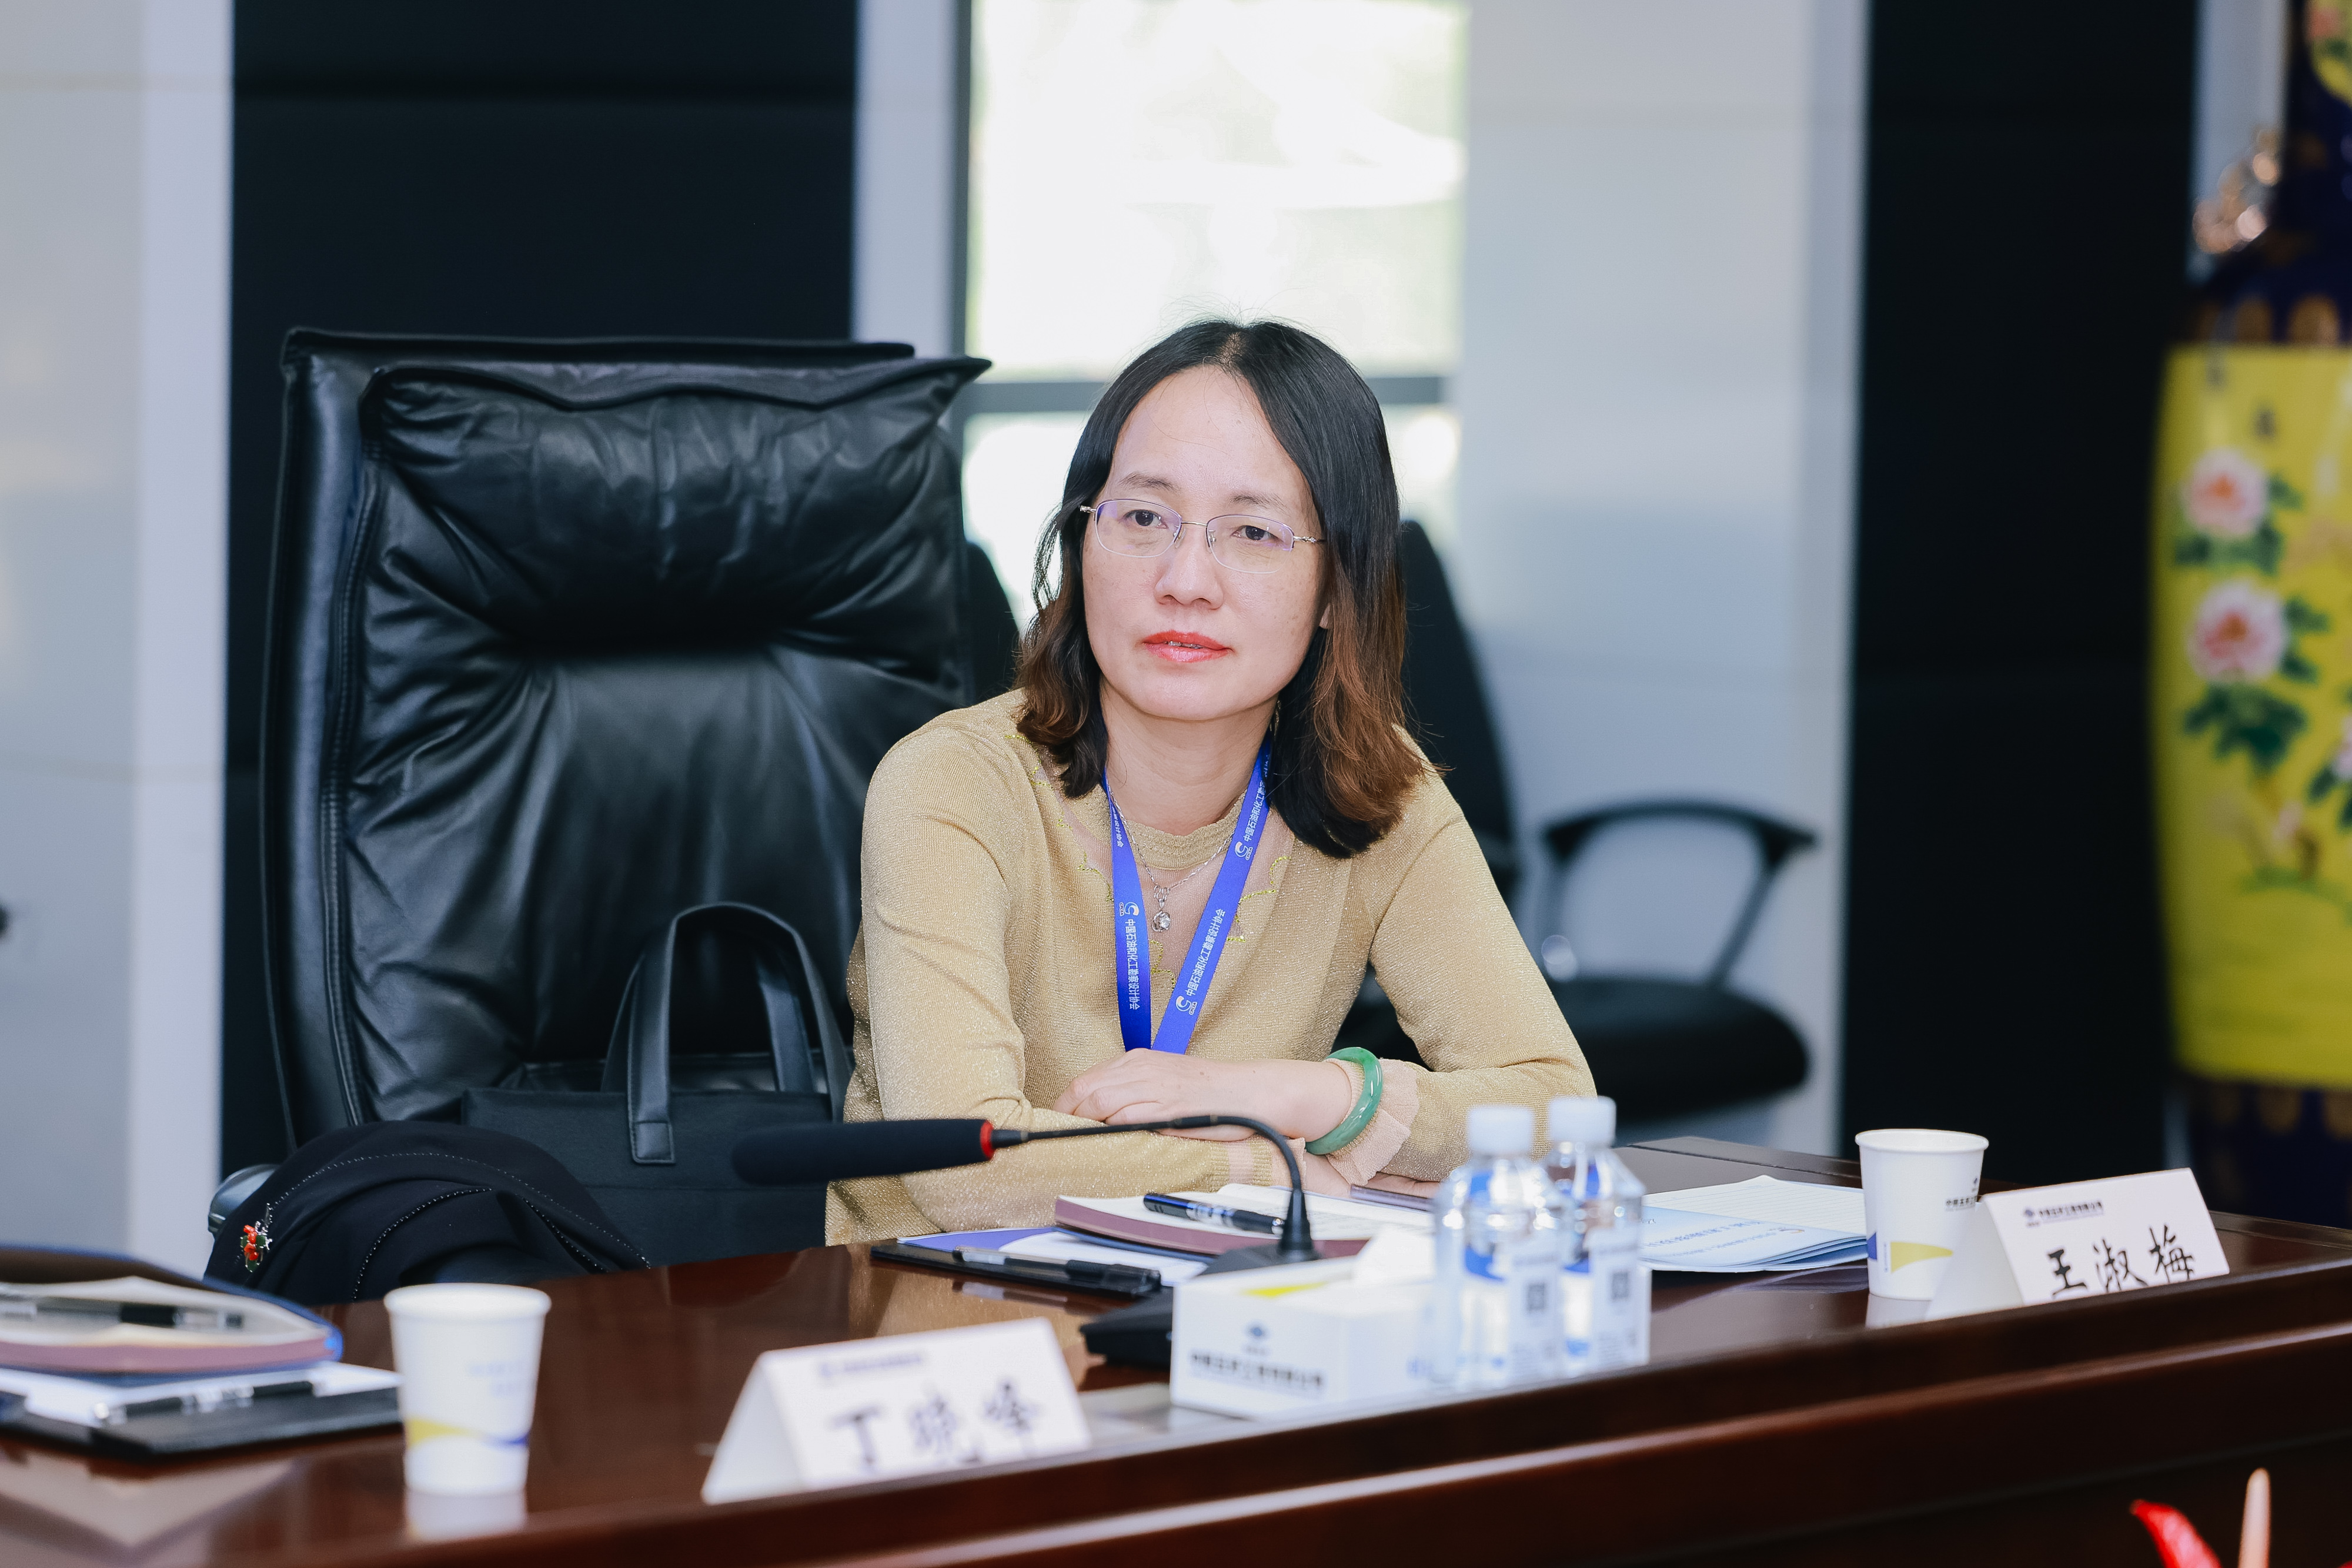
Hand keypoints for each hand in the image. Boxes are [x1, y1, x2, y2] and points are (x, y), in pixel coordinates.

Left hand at [1052, 1053, 1354, 1141]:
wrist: (1253, 1091)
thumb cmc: (1210, 1094)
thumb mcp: (1167, 1085)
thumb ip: (1136, 1098)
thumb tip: (1103, 1120)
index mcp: (1139, 1062)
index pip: (1087, 1081)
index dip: (1066, 1105)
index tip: (1057, 1124)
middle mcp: (1142, 1068)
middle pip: (1086, 1089)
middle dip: (1065, 1115)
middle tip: (1054, 1138)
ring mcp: (1155, 1085)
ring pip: (1101, 1099)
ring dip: (1081, 1122)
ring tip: (1071, 1143)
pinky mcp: (1169, 1106)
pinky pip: (1130, 1115)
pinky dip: (1110, 1127)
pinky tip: (1102, 1141)